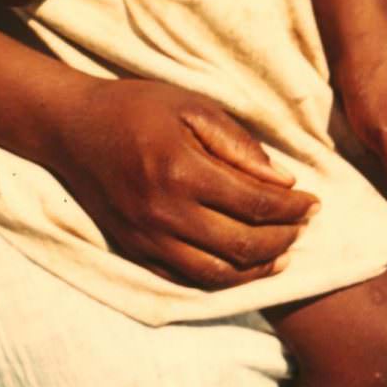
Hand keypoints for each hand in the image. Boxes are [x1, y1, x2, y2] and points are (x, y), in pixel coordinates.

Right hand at [50, 77, 317, 287]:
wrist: (72, 127)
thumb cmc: (135, 107)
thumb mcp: (190, 104)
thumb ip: (237, 143)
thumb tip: (283, 181)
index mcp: (182, 170)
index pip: (256, 204)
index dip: (293, 208)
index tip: (314, 201)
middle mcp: (164, 212)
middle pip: (243, 246)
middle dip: (285, 240)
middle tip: (303, 226)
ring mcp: (147, 238)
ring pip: (218, 275)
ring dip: (258, 270)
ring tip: (282, 253)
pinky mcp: (134, 251)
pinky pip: (185, 282)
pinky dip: (221, 281)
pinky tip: (241, 267)